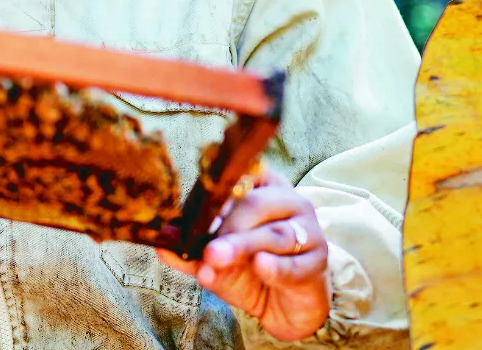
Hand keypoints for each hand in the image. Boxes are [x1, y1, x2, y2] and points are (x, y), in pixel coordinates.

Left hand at [157, 167, 330, 341]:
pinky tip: (261, 267)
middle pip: (256, 206)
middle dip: (226, 226)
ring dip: (243, 246)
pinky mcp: (319, 262)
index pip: (243, 175)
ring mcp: (309, 230)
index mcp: (261, 189)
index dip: (219, 190)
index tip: (196, 209)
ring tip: (217, 257)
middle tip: (205, 246)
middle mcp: (289, 202)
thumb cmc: (248, 271)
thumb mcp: (214, 261)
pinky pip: (296, 264)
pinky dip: (276, 267)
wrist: (283, 307)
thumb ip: (190, 252)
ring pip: (274, 234)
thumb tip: (162, 244)